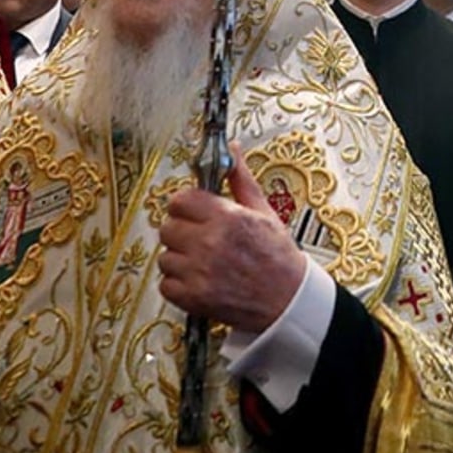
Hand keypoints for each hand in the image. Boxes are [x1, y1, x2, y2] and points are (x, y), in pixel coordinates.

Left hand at [158, 144, 304, 335]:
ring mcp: (199, 272)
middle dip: (182, 230)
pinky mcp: (193, 298)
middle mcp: (209, 244)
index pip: (180, 200)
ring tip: (201, 261)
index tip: (193, 211)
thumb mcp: (263, 211)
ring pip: (165, 257)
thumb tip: (233, 151)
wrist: (288, 300)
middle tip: (199, 237)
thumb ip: (240, 180)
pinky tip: (197, 279)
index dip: (186, 204)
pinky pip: (166, 284)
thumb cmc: (278, 258)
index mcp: (226, 218)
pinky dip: (178, 284)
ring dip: (179, 258)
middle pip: (168, 227)